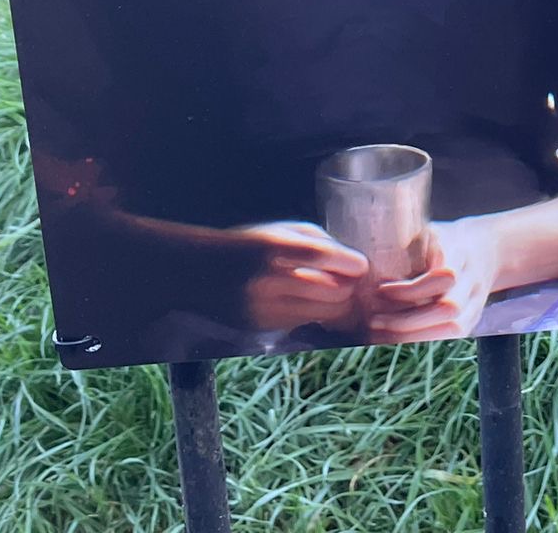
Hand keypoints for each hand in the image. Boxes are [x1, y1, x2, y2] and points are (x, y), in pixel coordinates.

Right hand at [236, 221, 369, 333]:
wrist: (198, 272)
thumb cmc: (251, 245)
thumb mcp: (284, 230)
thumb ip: (322, 243)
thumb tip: (357, 266)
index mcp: (273, 247)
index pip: (327, 257)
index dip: (352, 263)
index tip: (358, 265)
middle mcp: (268, 281)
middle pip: (335, 292)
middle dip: (349, 286)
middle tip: (346, 280)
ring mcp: (264, 308)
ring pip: (326, 313)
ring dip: (336, 303)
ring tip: (328, 290)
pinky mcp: (263, 327)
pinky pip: (307, 323)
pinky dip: (314, 313)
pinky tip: (304, 301)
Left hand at [366, 219, 503, 343]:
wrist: (487, 249)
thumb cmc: (445, 239)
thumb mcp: (428, 232)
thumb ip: (407, 244)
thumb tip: (370, 265)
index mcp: (461, 254)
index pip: (442, 277)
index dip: (410, 289)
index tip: (380, 289)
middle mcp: (473, 281)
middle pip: (450, 309)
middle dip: (407, 321)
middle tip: (373, 321)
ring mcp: (476, 303)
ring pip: (454, 329)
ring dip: (414, 338)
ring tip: (381, 336)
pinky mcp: (473, 320)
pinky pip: (452, 340)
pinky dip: (422, 343)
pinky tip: (395, 342)